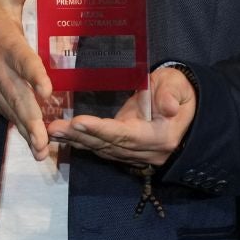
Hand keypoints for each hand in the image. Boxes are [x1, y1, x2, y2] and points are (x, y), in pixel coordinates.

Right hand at [0, 0, 55, 159]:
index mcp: (6, 44)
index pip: (22, 60)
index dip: (34, 74)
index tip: (48, 89)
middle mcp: (1, 71)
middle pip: (18, 96)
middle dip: (32, 118)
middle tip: (47, 138)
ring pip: (13, 112)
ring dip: (28, 132)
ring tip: (43, 150)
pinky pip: (9, 116)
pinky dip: (22, 132)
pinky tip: (37, 147)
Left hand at [48, 64, 196, 167]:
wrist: (187, 107)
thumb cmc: (180, 91)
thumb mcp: (178, 85)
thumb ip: (171, 94)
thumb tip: (167, 107)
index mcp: (160, 136)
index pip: (126, 135)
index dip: (101, 130)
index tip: (78, 122)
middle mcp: (146, 152)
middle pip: (109, 145)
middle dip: (80, 137)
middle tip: (54, 128)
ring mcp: (136, 155)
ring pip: (103, 150)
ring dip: (76, 142)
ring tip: (52, 132)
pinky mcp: (127, 151)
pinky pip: (103, 149)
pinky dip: (83, 143)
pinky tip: (64, 137)